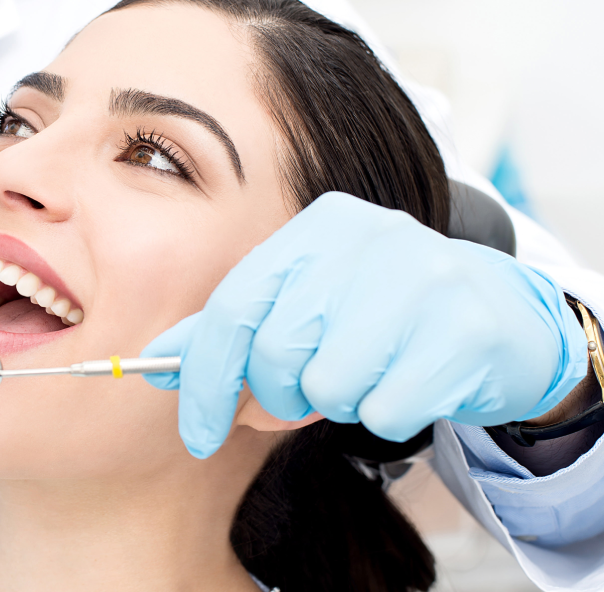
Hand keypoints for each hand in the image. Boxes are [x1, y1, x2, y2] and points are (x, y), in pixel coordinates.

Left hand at [142, 193, 588, 458]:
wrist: (502, 317)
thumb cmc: (382, 316)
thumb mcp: (306, 304)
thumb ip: (235, 329)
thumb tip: (158, 362)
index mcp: (316, 227)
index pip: (232, 308)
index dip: (205, 380)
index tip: (196, 433)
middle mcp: (366, 238)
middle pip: (276, 353)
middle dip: (278, 397)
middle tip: (305, 397)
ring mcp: (421, 279)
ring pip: (329, 386)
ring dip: (339, 403)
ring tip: (369, 374)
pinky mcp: (464, 331)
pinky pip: (385, 410)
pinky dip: (387, 414)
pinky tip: (411, 382)